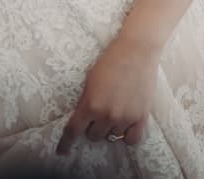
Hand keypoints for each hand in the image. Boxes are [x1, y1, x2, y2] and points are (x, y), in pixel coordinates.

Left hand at [57, 35, 160, 154]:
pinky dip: (127, 136)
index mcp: (91, 104)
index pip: (74, 130)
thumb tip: (82, 115)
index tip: (61, 152)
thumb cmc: (110, 60)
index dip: (66, 143)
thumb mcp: (90, 79)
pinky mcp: (141, 118)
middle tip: (98, 112)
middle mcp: (107, 115)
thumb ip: (86, 99)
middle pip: (94, 135)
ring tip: (114, 111)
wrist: (136, 51)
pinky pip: (132, 140)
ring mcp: (125, 118)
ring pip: (112, 137)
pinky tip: (125, 126)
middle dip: (93, 126)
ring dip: (110, 128)